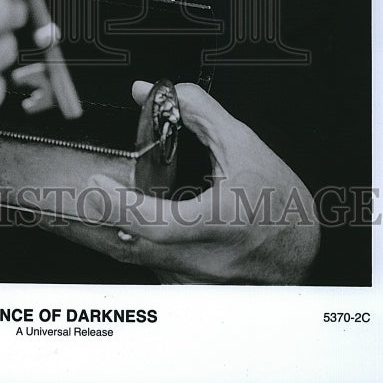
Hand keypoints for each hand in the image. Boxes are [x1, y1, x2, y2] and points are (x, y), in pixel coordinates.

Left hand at [43, 81, 319, 283]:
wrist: (301, 248)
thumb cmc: (278, 200)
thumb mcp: (242, 144)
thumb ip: (196, 112)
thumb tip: (150, 93)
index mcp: (219, 223)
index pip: (157, 223)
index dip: (120, 205)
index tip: (98, 184)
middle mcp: (206, 259)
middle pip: (134, 245)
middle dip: (100, 218)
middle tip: (80, 194)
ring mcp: (196, 280)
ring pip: (139, 260)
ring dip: (115, 232)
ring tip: (103, 206)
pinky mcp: (191, 290)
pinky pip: (151, 269)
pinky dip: (136, 245)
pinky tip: (133, 227)